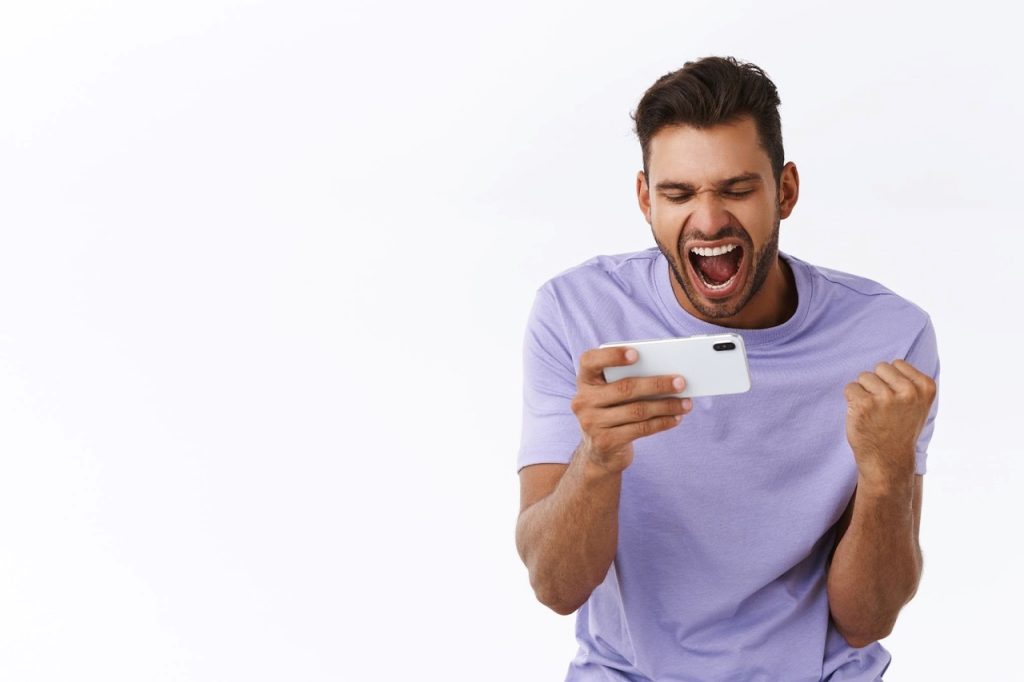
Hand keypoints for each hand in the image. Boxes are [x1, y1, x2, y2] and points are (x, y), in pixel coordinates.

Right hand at [571, 346, 693, 474]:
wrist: (599, 452)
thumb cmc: (613, 412)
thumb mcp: (611, 394)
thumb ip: (626, 380)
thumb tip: (666, 374)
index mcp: (585, 381)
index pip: (590, 361)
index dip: (612, 356)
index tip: (637, 354)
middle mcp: (583, 401)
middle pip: (624, 388)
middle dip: (657, 384)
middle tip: (681, 382)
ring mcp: (591, 423)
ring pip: (637, 410)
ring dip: (666, 406)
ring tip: (686, 403)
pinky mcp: (605, 442)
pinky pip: (640, 429)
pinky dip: (662, 422)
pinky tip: (676, 418)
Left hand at [844, 359, 936, 486]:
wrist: (888, 460)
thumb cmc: (899, 428)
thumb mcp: (917, 403)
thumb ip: (910, 382)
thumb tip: (892, 362)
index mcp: (925, 387)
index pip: (897, 364)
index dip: (891, 381)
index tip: (896, 400)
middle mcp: (908, 391)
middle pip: (880, 367)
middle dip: (877, 383)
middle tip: (882, 407)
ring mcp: (885, 398)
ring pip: (864, 376)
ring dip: (864, 392)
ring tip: (873, 412)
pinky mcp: (864, 405)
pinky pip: (850, 387)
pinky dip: (851, 400)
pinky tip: (862, 415)